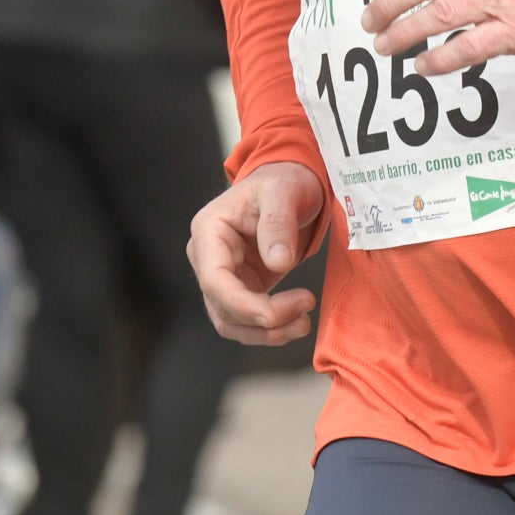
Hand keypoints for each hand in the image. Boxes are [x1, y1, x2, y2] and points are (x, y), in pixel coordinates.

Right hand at [189, 161, 324, 345]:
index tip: (276, 314)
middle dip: (263, 318)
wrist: (288, 185)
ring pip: (232, 322)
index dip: (242, 305)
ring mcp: (223, 276)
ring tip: (303, 323)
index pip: (214, 279)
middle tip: (306, 304)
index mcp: (209, 231)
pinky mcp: (241, 287)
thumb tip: (278, 263)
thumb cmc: (281, 182)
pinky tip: (296, 322)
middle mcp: (208, 258)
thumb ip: (278, 225)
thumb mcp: (283, 192)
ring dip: (267, 332)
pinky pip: (248, 320)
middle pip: (223, 306)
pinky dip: (271, 329)